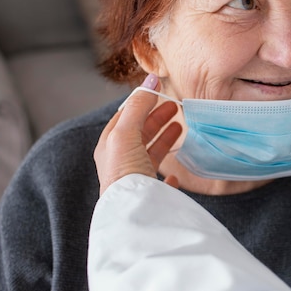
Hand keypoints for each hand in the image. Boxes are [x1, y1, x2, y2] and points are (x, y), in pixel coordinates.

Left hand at [94, 76, 181, 194]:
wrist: (132, 211)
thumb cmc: (125, 172)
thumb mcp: (126, 133)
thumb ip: (139, 106)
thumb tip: (150, 78)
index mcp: (110, 146)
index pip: (125, 117)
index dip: (141, 102)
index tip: (158, 91)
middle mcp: (120, 162)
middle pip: (139, 133)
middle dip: (155, 118)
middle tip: (174, 106)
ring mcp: (136, 179)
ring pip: (150, 154)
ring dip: (163, 139)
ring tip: (180, 128)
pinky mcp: (150, 196)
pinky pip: (159, 184)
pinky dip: (168, 176)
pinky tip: (174, 175)